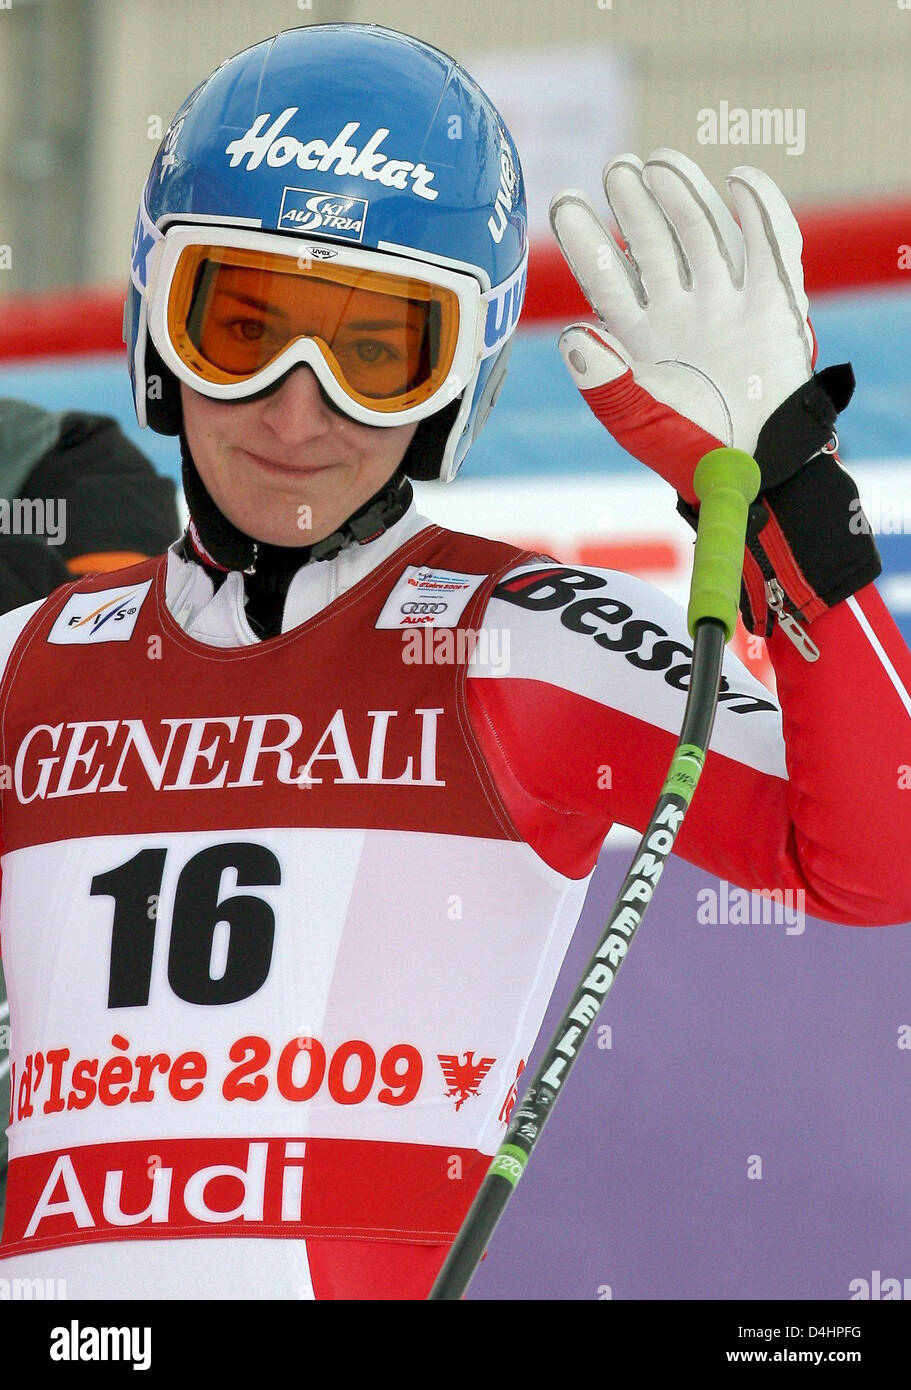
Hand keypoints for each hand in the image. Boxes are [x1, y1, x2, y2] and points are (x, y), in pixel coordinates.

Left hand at [550, 149, 815, 503]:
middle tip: (617, 169)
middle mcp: (679, 310)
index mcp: (638, 336)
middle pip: (654, 243)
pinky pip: (769, 248)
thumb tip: (573, 335)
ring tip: (662, 164)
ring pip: (703, 235)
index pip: (606, 277)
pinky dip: (760, 211)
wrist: (754, 472)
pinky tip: (740, 180)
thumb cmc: (688, 453)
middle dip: (634, 205)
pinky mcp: (773, 305)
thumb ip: (604, 383)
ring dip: (684, 196)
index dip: (586, 241)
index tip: (565, 203)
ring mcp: (725, 303)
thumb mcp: (636, 423)